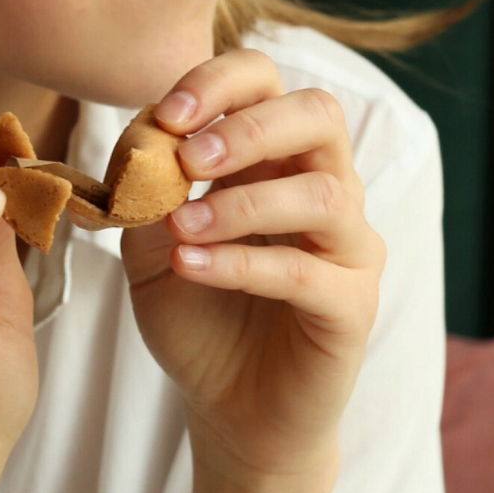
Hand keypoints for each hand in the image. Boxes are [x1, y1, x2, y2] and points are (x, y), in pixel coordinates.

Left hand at [119, 49, 386, 484]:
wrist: (228, 410)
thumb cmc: (197, 315)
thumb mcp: (148, 246)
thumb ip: (145, 191)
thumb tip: (142, 134)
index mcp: (275, 158)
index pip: (268, 83)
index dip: (221, 82)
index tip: (167, 113)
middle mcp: (324, 188)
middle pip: (318, 115)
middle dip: (249, 127)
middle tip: (189, 159)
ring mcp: (347, 247)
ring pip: (322, 193)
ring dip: (242, 203)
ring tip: (179, 228)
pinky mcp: (352, 306)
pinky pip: (307, 272)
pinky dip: (242, 263)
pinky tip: (189, 266)